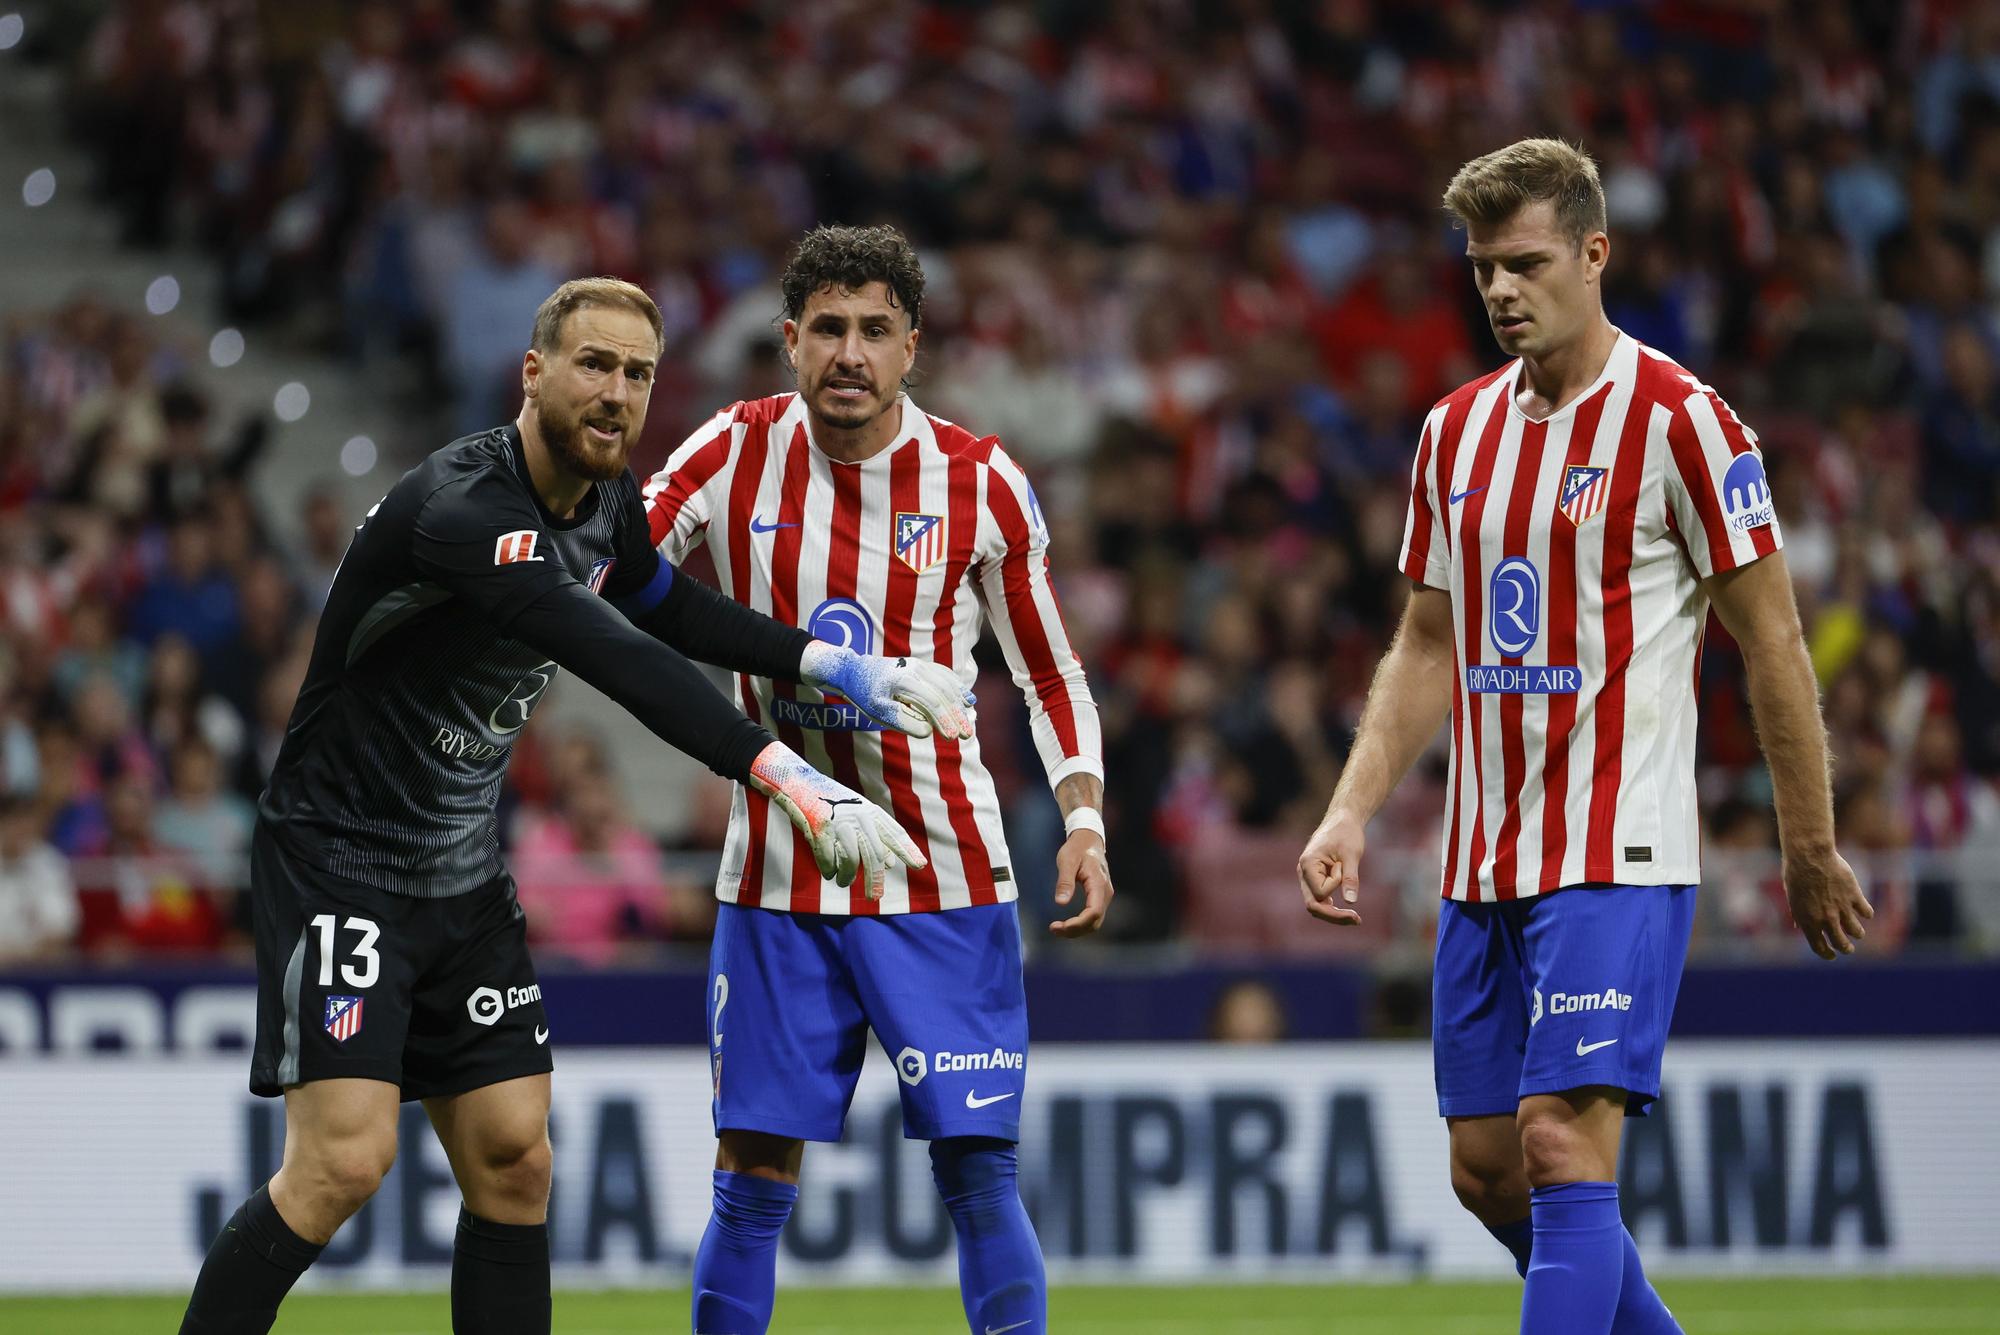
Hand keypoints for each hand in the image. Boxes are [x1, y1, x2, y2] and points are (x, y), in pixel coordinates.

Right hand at [748, 743, 924, 899]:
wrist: (798, 783)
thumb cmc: (830, 803)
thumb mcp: (857, 814)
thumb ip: (875, 836)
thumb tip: (891, 864)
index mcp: (870, 811)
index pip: (894, 833)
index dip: (907, 849)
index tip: (920, 864)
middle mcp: (859, 816)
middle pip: (874, 854)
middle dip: (875, 879)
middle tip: (875, 896)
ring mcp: (840, 823)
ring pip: (852, 861)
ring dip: (848, 877)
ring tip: (843, 882)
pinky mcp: (821, 830)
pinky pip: (830, 861)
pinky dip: (830, 871)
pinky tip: (829, 874)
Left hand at [800, 642, 974, 738]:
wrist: (855, 670)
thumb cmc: (865, 694)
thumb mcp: (878, 712)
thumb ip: (904, 721)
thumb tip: (928, 730)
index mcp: (904, 681)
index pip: (932, 703)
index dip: (944, 721)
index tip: (953, 737)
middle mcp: (916, 669)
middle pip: (944, 694)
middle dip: (957, 715)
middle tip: (967, 734)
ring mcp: (920, 665)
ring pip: (947, 684)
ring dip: (960, 704)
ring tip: (970, 721)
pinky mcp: (922, 666)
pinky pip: (945, 676)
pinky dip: (958, 688)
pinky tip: (968, 699)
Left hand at [1050, 830, 1112, 936]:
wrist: (1089, 841)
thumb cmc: (1077, 849)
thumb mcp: (1067, 861)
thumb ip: (1065, 881)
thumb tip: (1061, 903)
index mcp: (1098, 884)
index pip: (1094, 912)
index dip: (1078, 923)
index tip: (1060, 926)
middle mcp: (1105, 893)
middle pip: (1095, 922)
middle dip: (1075, 930)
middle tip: (1053, 929)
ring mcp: (1103, 897)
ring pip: (1094, 922)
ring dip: (1077, 930)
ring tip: (1056, 928)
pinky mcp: (1098, 898)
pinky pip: (1092, 917)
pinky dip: (1080, 925)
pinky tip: (1065, 924)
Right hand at [1297, 808, 1364, 925]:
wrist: (1343, 820)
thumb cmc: (1346, 833)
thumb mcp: (1352, 854)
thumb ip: (1350, 878)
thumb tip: (1351, 902)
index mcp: (1307, 864)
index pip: (1320, 891)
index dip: (1336, 884)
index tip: (1344, 866)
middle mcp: (1303, 873)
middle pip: (1312, 905)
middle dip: (1334, 915)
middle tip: (1357, 920)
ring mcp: (1308, 877)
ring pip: (1316, 905)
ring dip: (1334, 913)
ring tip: (1356, 919)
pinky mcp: (1316, 879)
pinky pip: (1321, 899)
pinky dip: (1333, 906)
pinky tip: (1348, 912)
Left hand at [1782, 845, 1872, 959]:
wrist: (1809, 856)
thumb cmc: (1796, 874)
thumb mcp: (1793, 897)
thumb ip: (1799, 914)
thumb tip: (1800, 927)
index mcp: (1808, 921)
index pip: (1819, 947)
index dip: (1827, 954)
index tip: (1832, 956)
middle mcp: (1826, 919)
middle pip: (1841, 943)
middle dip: (1846, 948)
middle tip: (1848, 949)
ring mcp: (1842, 909)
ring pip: (1857, 931)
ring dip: (1858, 934)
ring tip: (1858, 933)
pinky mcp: (1855, 896)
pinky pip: (1866, 912)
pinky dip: (1866, 913)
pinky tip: (1865, 911)